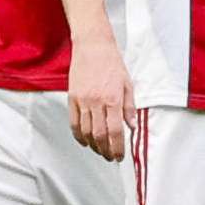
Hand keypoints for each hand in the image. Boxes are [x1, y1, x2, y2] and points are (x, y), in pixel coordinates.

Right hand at [67, 38, 134, 159]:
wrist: (93, 47)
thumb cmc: (112, 63)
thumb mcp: (128, 84)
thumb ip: (130, 107)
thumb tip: (132, 126)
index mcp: (113, 99)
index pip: (115, 131)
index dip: (118, 147)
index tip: (120, 156)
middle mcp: (96, 102)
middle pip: (99, 135)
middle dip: (106, 150)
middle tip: (111, 157)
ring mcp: (82, 101)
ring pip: (86, 132)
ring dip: (93, 145)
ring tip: (101, 151)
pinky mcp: (72, 99)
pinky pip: (74, 123)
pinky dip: (79, 136)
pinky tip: (85, 141)